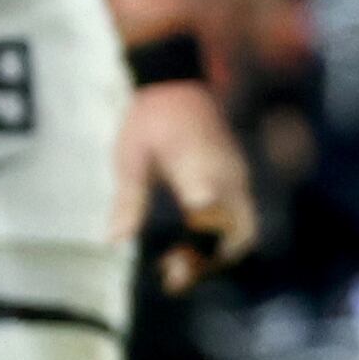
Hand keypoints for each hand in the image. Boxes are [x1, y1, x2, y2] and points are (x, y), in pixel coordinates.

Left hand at [114, 74, 251, 291]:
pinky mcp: (238, 181)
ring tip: (177, 265)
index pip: (210, 213)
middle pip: (237, 235)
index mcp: (198, 165)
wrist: (177, 83)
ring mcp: (238, 178)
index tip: (175, 267)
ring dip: (215, 255)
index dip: (199, 243)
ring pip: (242, 232)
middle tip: (173, 276)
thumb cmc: (150, 118)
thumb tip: (116, 240)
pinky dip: (218, 241)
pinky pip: (239, 220)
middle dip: (210, 262)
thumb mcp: (131, 157)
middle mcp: (227, 175)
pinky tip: (186, 247)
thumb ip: (129, 199)